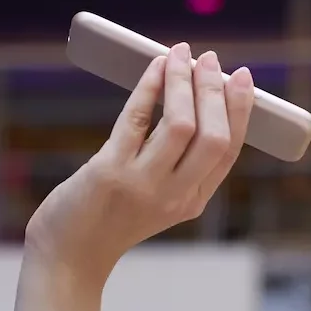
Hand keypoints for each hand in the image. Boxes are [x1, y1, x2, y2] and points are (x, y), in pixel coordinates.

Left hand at [26, 43, 255, 279]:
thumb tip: (191, 96)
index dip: (239, 110)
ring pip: (180, 125)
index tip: (242, 77)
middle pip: (212, 137)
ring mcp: (142, 184)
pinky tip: (155, 67)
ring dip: (183, 82)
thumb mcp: (158, 198)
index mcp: (193, 201)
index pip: (229, 151)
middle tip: (209, 59)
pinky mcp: (109, 171)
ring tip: (181, 55)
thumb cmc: (110, 217)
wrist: (69, 255)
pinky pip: (136, 119)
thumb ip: (177, 162)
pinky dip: (149, 87)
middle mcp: (174, 195)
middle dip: (214, 92)